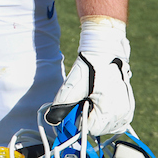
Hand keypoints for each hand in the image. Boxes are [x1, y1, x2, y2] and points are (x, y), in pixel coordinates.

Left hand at [46, 17, 133, 136]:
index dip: (77, 118)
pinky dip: (107, 115)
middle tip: (84, 99)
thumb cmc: (89, 67)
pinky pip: (116, 120)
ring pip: (107, 125)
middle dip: (87, 116)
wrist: (105, 53)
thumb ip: (62, 105)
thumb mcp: (71, 86)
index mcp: (109, 112)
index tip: (74, 107)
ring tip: (92, 97)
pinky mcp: (129, 106)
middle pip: (98, 128)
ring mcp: (127, 111)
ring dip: (97, 116)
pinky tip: (99, 101)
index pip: (89, 128)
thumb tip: (52, 118)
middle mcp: (122, 115)